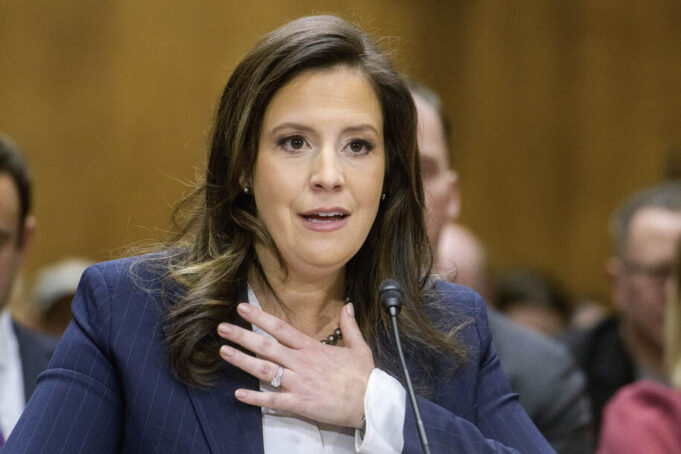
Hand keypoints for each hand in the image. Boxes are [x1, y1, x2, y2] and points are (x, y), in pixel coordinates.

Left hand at [217, 302, 374, 427]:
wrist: (370, 402)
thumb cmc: (364, 376)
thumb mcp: (359, 346)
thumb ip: (349, 326)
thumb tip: (348, 306)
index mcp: (312, 348)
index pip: (281, 328)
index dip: (260, 317)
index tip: (243, 308)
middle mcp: (302, 362)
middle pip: (267, 346)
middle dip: (242, 336)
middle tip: (222, 328)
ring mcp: (299, 383)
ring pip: (265, 369)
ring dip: (243, 361)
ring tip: (224, 352)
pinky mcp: (300, 403)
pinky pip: (273, 400)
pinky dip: (255, 398)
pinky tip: (239, 395)